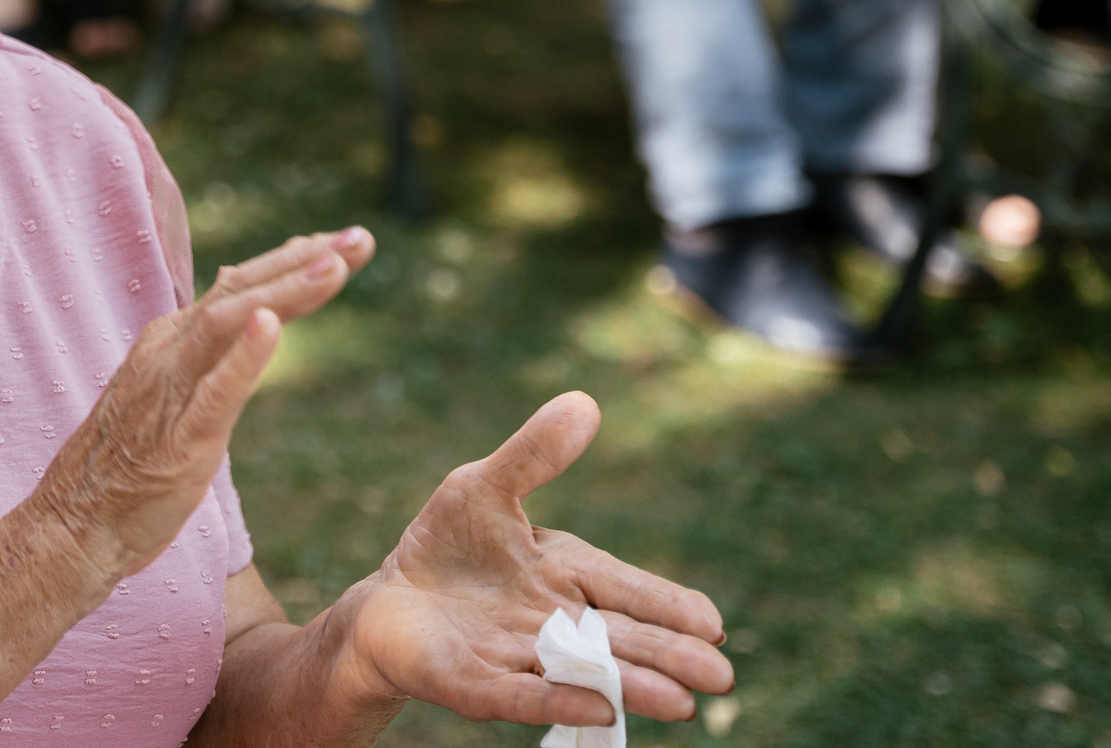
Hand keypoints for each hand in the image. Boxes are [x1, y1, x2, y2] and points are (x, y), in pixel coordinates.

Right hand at [28, 228, 374, 587]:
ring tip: (335, 267)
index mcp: (172, 340)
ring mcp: (170, 391)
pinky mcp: (179, 439)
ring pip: (228, 324)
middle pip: (241, 291)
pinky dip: (244, 356)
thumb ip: (211, 343)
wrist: (75, 523)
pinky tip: (273, 326)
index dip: (292, 260)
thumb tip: (247, 297)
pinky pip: (214, 391)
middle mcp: (169, 351)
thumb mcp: (175, 389)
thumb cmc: (129, 462)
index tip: (343, 241)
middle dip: (304, 261)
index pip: (240, 286)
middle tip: (360, 238)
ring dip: (283, 291)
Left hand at [333, 393, 733, 730]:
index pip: (625, 589)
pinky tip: (598, 709)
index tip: (713, 623)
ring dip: (630, 685)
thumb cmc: (448, 545)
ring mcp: (517, 657)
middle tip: (722, 678)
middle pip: (620, 639)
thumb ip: (533, 454)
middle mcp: (553, 623)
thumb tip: (585, 402)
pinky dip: (557, 698)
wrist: (388, 602)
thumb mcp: (485, 486)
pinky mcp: (474, 683)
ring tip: (681, 705)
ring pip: (583, 672)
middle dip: (669, 657)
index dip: (668, 606)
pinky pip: (519, 694)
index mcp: (564, 575)